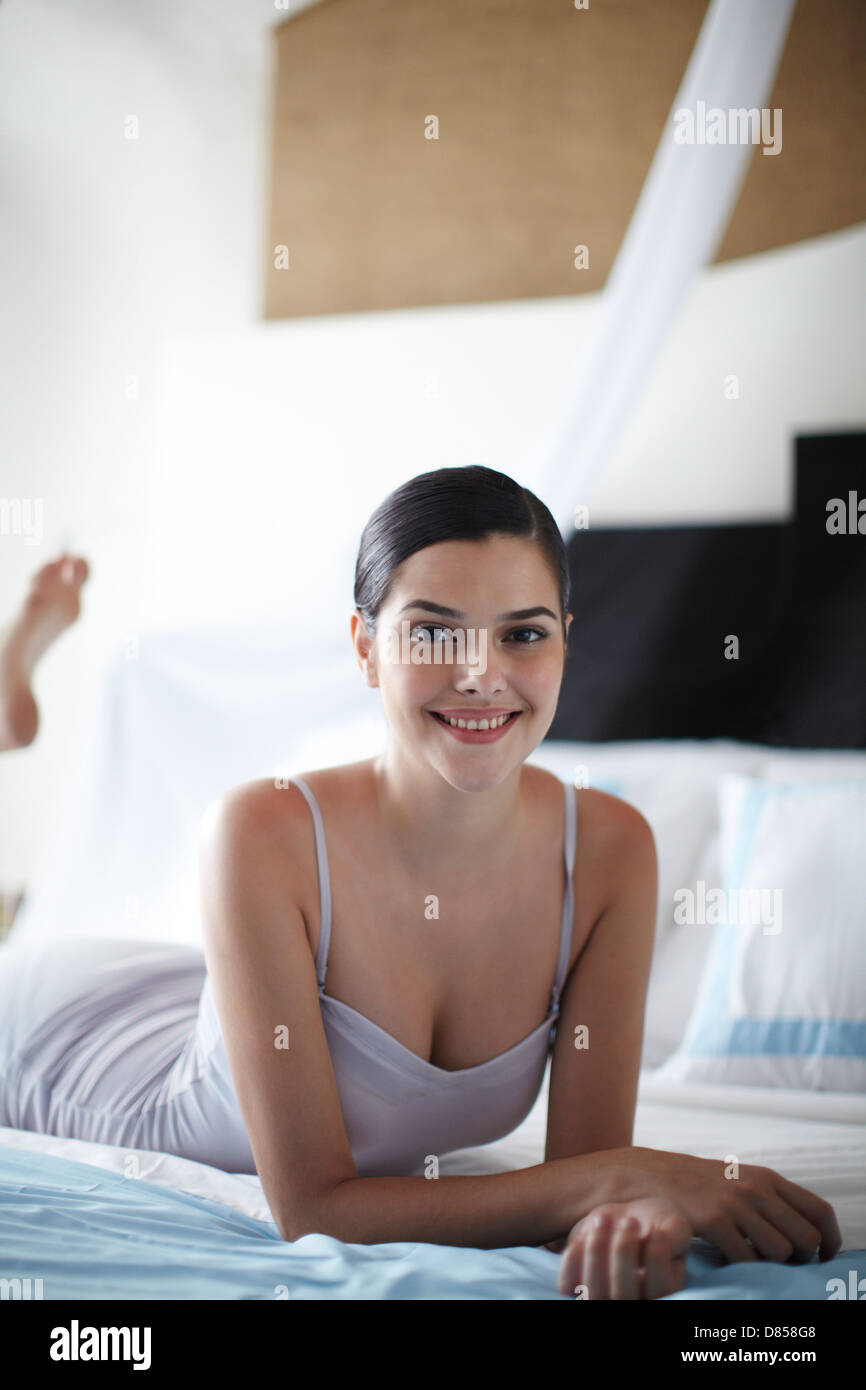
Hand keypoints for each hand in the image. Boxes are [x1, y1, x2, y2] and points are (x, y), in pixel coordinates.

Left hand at [556, 1197, 690, 1299]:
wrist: (625, 1219)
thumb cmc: (655, 1224)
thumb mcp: (673, 1225)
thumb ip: (674, 1235)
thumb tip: (654, 1241)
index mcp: (664, 1294)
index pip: (661, 1290)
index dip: (658, 1258)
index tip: (657, 1231)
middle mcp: (632, 1302)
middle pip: (622, 1295)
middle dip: (624, 1251)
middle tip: (630, 1221)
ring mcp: (602, 1297)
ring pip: (594, 1292)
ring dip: (597, 1250)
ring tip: (604, 1218)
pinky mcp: (576, 1285)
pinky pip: (567, 1284)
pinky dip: (573, 1257)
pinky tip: (587, 1231)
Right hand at [610, 1147, 841, 1265]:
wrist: (655, 1177)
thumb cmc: (702, 1186)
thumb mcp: (741, 1180)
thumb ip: (772, 1199)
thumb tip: (808, 1232)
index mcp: (768, 1179)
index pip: (820, 1211)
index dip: (831, 1239)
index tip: (825, 1255)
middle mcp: (757, 1189)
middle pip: (806, 1237)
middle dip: (802, 1258)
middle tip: (785, 1263)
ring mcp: (735, 1204)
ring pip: (781, 1252)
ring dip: (772, 1264)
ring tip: (754, 1258)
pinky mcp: (714, 1221)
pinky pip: (747, 1258)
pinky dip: (745, 1267)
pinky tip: (731, 1259)